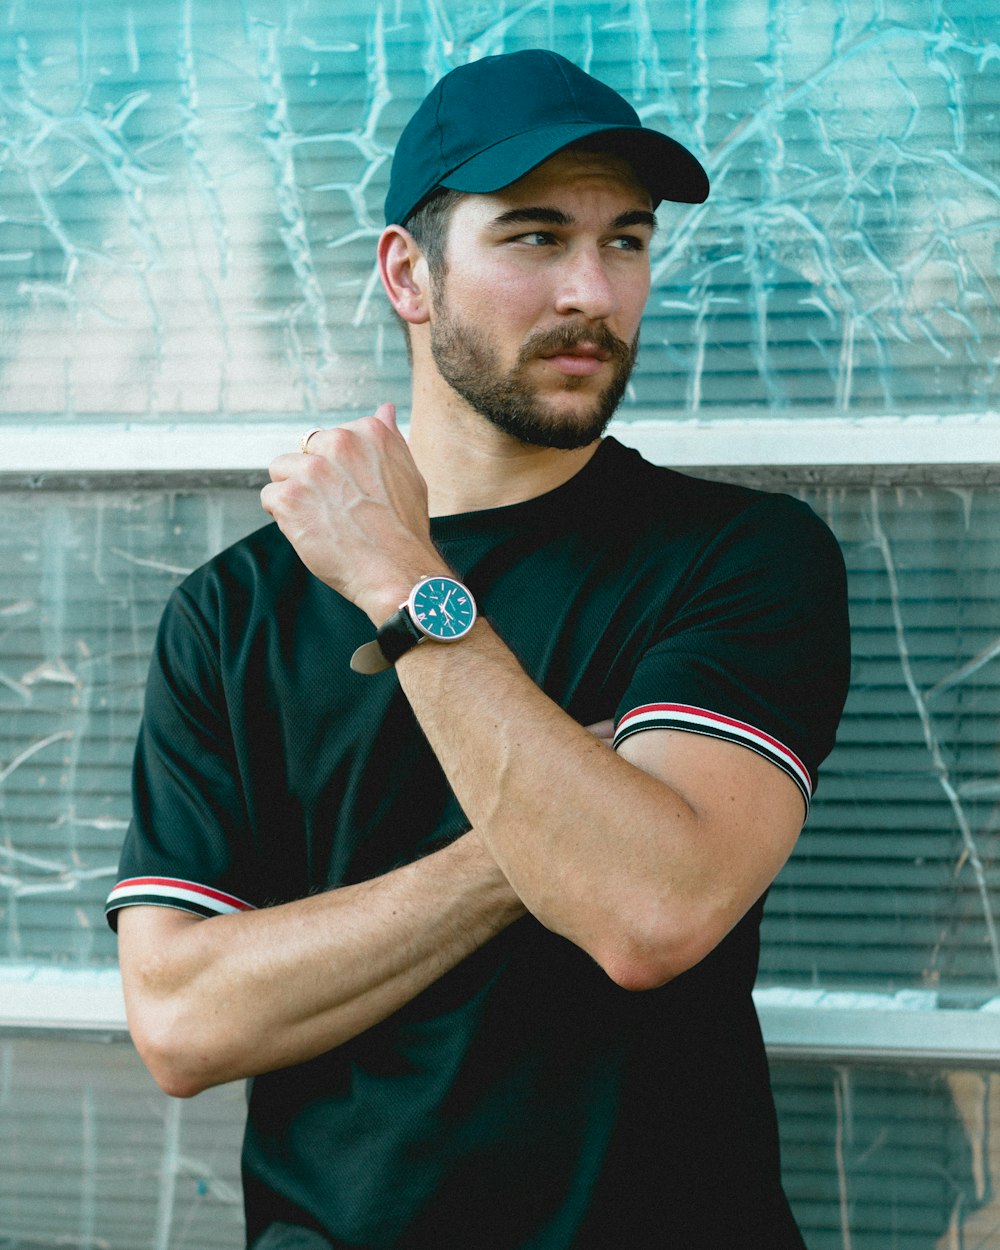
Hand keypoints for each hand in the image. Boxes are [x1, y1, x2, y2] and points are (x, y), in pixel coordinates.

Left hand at [261, 404, 440, 621]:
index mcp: (367, 432)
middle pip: (302, 452)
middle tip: (337, 510)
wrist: (396, 570)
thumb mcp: (408, 474)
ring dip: (295, 495)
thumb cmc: (405, 529)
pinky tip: (310, 531)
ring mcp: (310, 470)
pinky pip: (270, 498)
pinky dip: (283, 517)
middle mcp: (338, 443)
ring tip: (322, 520)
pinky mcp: (289, 497)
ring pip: (281, 472)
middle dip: (312, 479)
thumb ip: (389, 439)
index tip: (352, 493)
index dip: (336, 470)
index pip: (329, 440)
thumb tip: (385, 409)